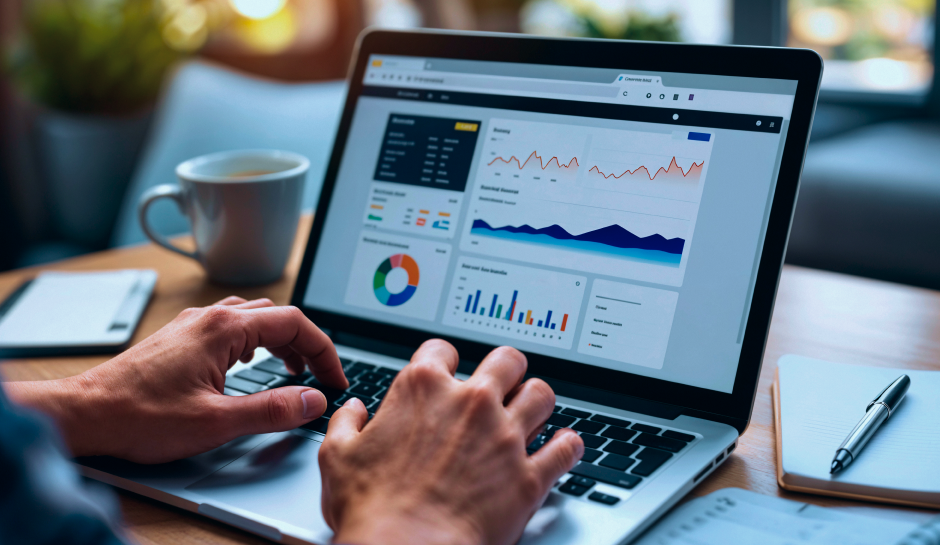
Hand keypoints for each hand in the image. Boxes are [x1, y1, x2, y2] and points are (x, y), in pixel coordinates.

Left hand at [4, 297, 347, 462]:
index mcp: (225, 328)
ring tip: (293, 370)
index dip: (324, 351)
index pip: (295, 323)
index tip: (334, 377)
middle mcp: (210, 317)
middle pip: (277, 316)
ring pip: (254, 319)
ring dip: (281, 341)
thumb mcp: (217, 421)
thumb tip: (312, 401)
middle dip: (306, 345)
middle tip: (319, 376)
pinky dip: (255, 343)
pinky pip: (231, 327)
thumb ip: (272, 410)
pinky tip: (251, 365)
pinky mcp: (180, 338)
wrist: (86, 414)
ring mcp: (193, 325)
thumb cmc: (140, 416)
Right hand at [319, 340, 583, 544]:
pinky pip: (566, 448)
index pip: (441, 350)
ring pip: (542, 394)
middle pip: (506, 360)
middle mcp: (470, 403)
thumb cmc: (372, 509)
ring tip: (532, 410)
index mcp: (423, 390)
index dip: (442, 360)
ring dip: (537, 401)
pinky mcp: (529, 475)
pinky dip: (567, 446)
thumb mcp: (337, 457)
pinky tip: (564, 445)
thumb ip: (346, 424)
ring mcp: (505, 437)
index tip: (445, 371)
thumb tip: (353, 410)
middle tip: (502, 381)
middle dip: (505, 369)